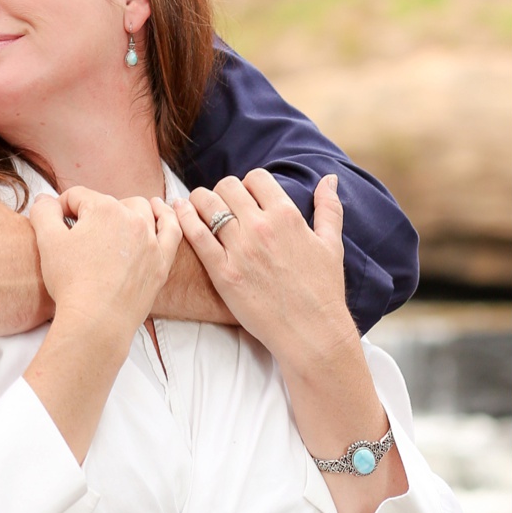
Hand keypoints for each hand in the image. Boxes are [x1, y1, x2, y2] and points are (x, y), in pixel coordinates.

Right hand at [30, 187, 181, 330]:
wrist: (96, 322)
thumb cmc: (71, 283)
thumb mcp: (47, 241)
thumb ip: (44, 212)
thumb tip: (45, 200)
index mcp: (104, 209)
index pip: (78, 197)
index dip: (61, 208)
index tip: (55, 225)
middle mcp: (132, 219)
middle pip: (108, 202)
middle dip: (92, 212)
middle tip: (79, 235)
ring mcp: (151, 241)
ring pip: (141, 211)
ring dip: (125, 211)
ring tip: (112, 222)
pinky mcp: (162, 262)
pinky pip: (171, 230)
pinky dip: (166, 217)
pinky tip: (158, 211)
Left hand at [176, 171, 353, 371]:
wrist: (312, 334)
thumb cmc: (323, 291)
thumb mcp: (332, 245)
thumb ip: (329, 208)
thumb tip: (329, 178)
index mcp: (287, 216)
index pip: (256, 178)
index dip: (250, 185)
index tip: (248, 198)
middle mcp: (261, 228)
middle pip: (228, 186)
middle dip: (224, 192)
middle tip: (223, 205)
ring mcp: (240, 250)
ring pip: (206, 203)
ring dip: (200, 201)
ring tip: (200, 208)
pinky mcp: (223, 272)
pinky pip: (195, 234)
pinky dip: (184, 217)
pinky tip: (179, 211)